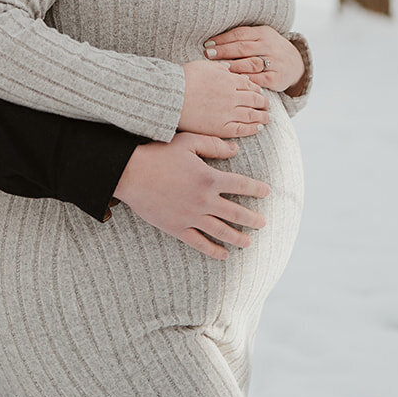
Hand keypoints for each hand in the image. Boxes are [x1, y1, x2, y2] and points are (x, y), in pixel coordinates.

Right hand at [112, 136, 269, 258]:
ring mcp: (192, 217)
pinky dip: (214, 251)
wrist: (130, 173)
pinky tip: (223, 254)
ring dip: (238, 238)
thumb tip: (236, 150)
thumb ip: (213, 145)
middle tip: (263, 223)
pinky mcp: (178, 228)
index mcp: (209, 178)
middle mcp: (204, 200)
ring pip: (222, 231)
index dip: (256, 189)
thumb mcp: (188, 142)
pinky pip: (200, 243)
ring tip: (248, 242)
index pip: (242, 185)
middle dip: (253, 219)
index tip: (267, 192)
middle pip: (236, 213)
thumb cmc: (158, 153)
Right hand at [178, 58, 268, 135]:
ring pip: (252, 115)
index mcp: (229, 80)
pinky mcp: (222, 127)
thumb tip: (231, 69)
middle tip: (267, 105)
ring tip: (267, 118)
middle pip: (254, 99)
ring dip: (262, 116)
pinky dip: (252, 128)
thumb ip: (220, 67)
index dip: (257, 89)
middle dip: (263, 102)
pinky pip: (242, 129)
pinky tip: (258, 128)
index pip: (249, 85)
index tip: (260, 92)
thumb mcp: (204, 65)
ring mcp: (228, 112)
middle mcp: (232, 96)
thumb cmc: (185, 78)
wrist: (173, 96)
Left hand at [203, 25, 304, 92]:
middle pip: (243, 48)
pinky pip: (260, 79)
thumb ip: (242, 37)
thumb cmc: (269, 49)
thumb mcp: (260, 37)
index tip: (208, 44)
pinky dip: (246, 79)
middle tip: (208, 54)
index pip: (240, 34)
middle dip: (224, 51)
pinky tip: (235, 79)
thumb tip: (213, 40)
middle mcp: (270, 46)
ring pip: (251, 63)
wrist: (296, 63)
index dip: (223, 39)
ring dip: (233, 65)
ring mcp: (275, 62)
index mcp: (263, 33)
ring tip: (218, 67)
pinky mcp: (277, 78)